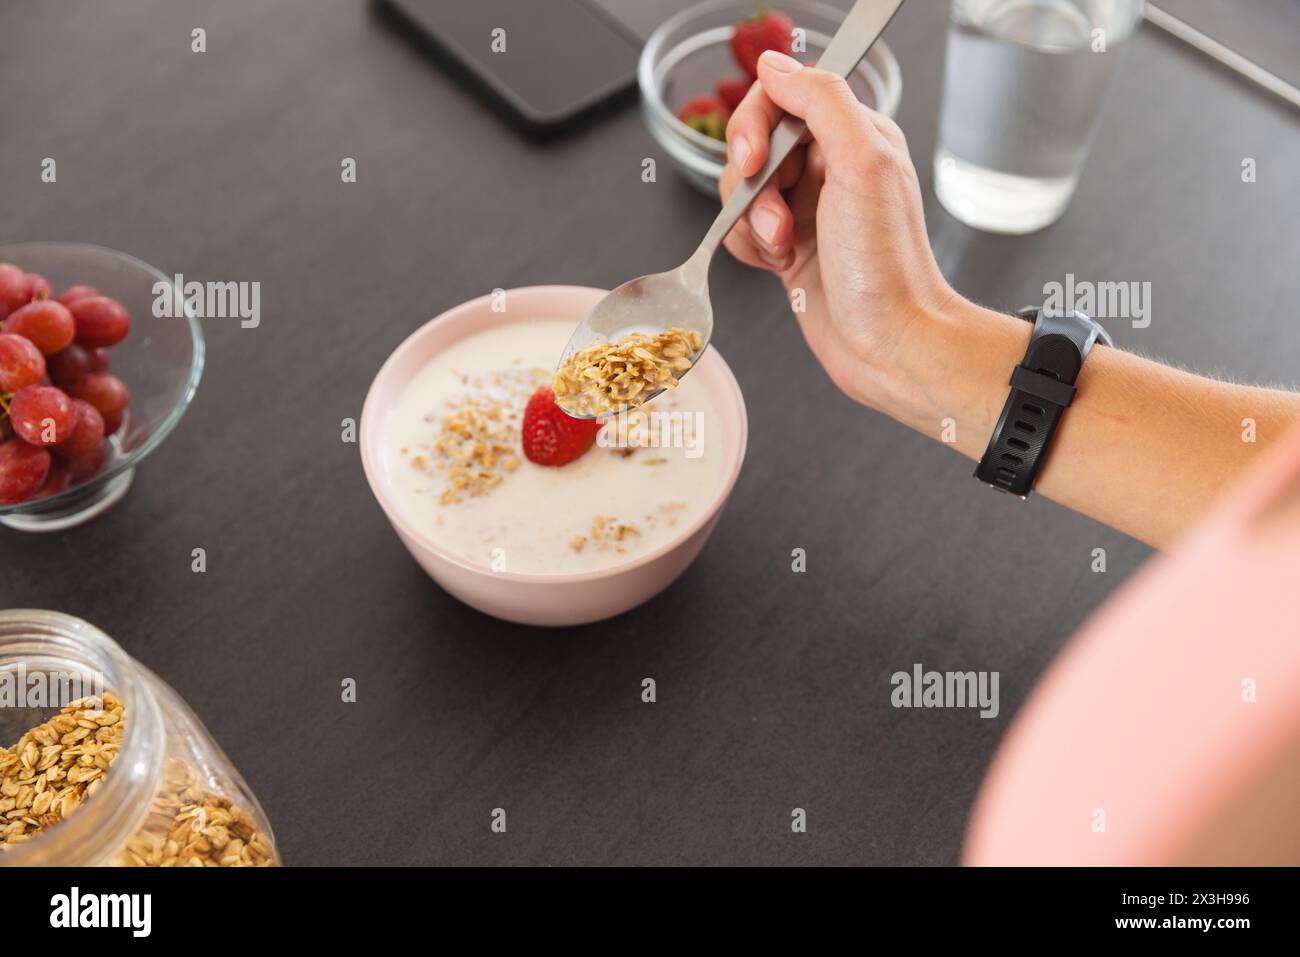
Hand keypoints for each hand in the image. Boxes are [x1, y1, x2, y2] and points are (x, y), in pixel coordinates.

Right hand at [720, 50, 954, 407]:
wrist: (891, 346)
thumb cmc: (887, 269)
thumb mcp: (862, 163)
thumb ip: (820, 100)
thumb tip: (775, 65)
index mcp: (854, 135)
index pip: (782, 96)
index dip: (755, 124)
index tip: (753, 159)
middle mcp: (829, 167)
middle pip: (753, 143)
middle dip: (751, 184)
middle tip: (775, 217)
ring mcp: (807, 209)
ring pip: (740, 190)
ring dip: (750, 222)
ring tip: (784, 246)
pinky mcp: (789, 248)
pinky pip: (740, 231)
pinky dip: (746, 248)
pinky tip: (778, 265)